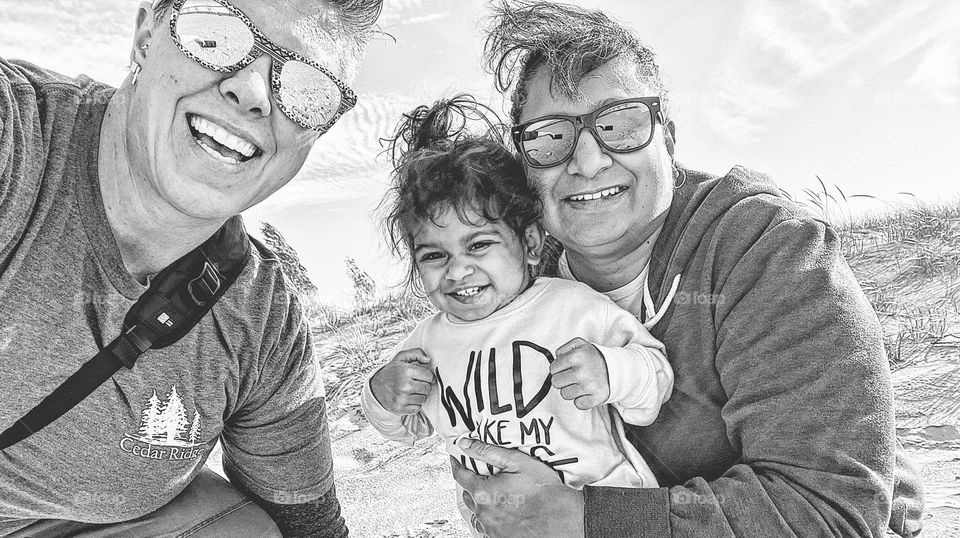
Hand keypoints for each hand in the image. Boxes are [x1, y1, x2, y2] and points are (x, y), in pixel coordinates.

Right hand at [369, 348, 433, 414]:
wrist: (376, 388)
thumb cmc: (391, 372)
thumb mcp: (401, 358)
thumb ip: (416, 353)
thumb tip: (428, 359)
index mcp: (405, 371)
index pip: (429, 376)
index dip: (427, 376)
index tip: (422, 376)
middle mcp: (404, 385)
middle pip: (427, 388)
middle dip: (424, 385)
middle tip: (415, 383)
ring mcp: (401, 398)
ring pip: (423, 399)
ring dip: (419, 395)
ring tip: (410, 391)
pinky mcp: (400, 409)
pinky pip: (418, 408)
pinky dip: (415, 404)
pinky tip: (408, 398)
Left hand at [451, 439, 584, 537]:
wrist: (563, 519)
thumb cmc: (544, 490)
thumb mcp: (517, 462)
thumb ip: (488, 452)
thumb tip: (466, 445)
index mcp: (484, 492)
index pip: (460, 475)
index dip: (457, 464)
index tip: (455, 458)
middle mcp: (483, 513)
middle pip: (467, 494)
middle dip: (470, 482)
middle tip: (479, 473)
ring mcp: (491, 528)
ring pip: (476, 512)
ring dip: (479, 501)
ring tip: (492, 492)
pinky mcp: (500, 537)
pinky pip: (486, 525)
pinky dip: (489, 515)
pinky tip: (500, 508)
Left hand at [550, 337, 609, 408]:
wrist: (617, 369)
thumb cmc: (594, 358)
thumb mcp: (580, 344)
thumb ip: (563, 349)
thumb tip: (555, 359)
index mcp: (577, 356)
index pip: (553, 368)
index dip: (558, 368)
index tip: (567, 367)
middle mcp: (583, 371)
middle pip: (556, 383)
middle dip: (563, 380)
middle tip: (573, 376)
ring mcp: (590, 386)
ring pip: (565, 395)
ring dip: (571, 390)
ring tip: (581, 383)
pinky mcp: (596, 398)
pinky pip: (578, 404)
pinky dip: (581, 400)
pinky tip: (587, 391)